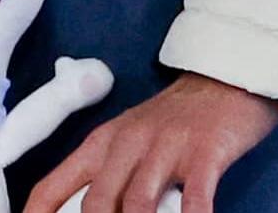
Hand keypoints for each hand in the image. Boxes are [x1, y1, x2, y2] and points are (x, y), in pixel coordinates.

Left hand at [24, 72, 277, 212]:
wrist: (224, 79)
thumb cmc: (173, 122)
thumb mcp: (128, 141)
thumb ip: (105, 179)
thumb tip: (87, 212)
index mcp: (101, 143)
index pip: (53, 186)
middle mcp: (127, 143)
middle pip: (95, 202)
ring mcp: (166, 147)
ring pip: (138, 203)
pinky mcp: (205, 152)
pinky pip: (194, 198)